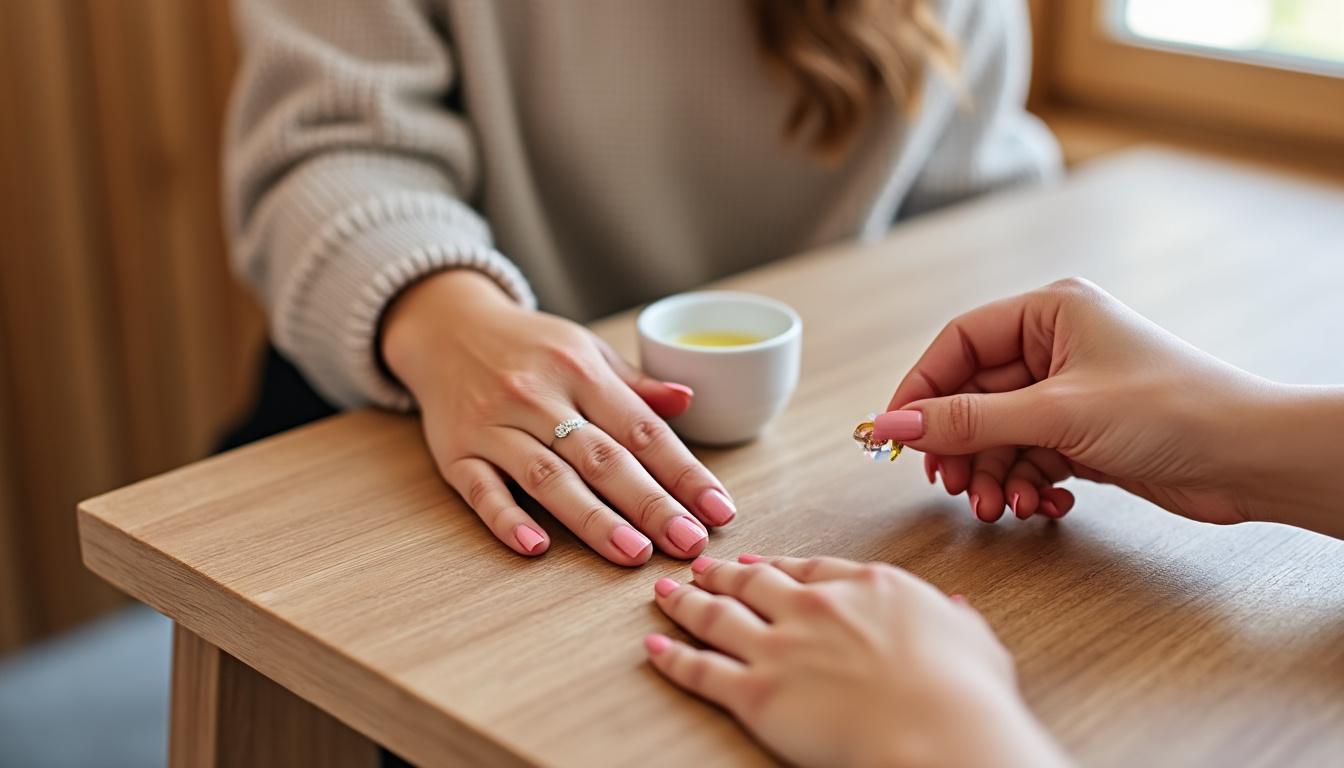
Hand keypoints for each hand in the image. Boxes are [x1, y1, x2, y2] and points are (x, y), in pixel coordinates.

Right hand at [381, 270, 736, 563]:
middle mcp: (539, 396)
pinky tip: (536, 546)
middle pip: (603, 458)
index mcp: (580, 370)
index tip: (719, 510)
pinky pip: (482, 489)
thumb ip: (635, 385)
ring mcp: (495, 425)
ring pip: (549, 477)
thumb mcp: (585, 350)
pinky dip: (507, 518)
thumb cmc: (528, 346)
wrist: (446, 325)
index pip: (643, 429)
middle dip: (650, 503)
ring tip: (634, 553)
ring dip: (594, 518)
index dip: (684, 472)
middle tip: (688, 542)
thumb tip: (690, 400)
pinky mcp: (457, 452)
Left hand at [645, 555, 1067, 767]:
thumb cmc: (965, 694)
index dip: (776, 566)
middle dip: (723, 573)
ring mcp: (781, 647)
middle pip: (754, 582)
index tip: (759, 562)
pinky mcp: (756, 693)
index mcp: (866, 587)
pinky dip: (671, 657)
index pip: (809, 569)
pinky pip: (701, 670)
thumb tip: (955, 611)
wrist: (940, 731)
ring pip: (717, 616)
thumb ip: (954, 621)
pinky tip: (653, 646)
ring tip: (665, 593)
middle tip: (700, 566)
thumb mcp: (973, 641)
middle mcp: (814, 608)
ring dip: (686, 603)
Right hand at [877, 278, 1292, 526]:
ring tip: (998, 507)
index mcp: (1049, 313)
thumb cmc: (1171, 411)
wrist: (1252, 459)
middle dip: (960, 447)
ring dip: (991, 474)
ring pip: (998, 434)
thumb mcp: (1056, 414)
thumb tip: (894, 423)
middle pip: (973, 396)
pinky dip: (1024, 483)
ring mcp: (1068, 391)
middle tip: (951, 486)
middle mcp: (1055, 346)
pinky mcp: (1083, 433)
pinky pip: (1027, 456)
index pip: (958, 344)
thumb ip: (968, 421)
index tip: (894, 433)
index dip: (921, 389)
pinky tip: (1039, 504)